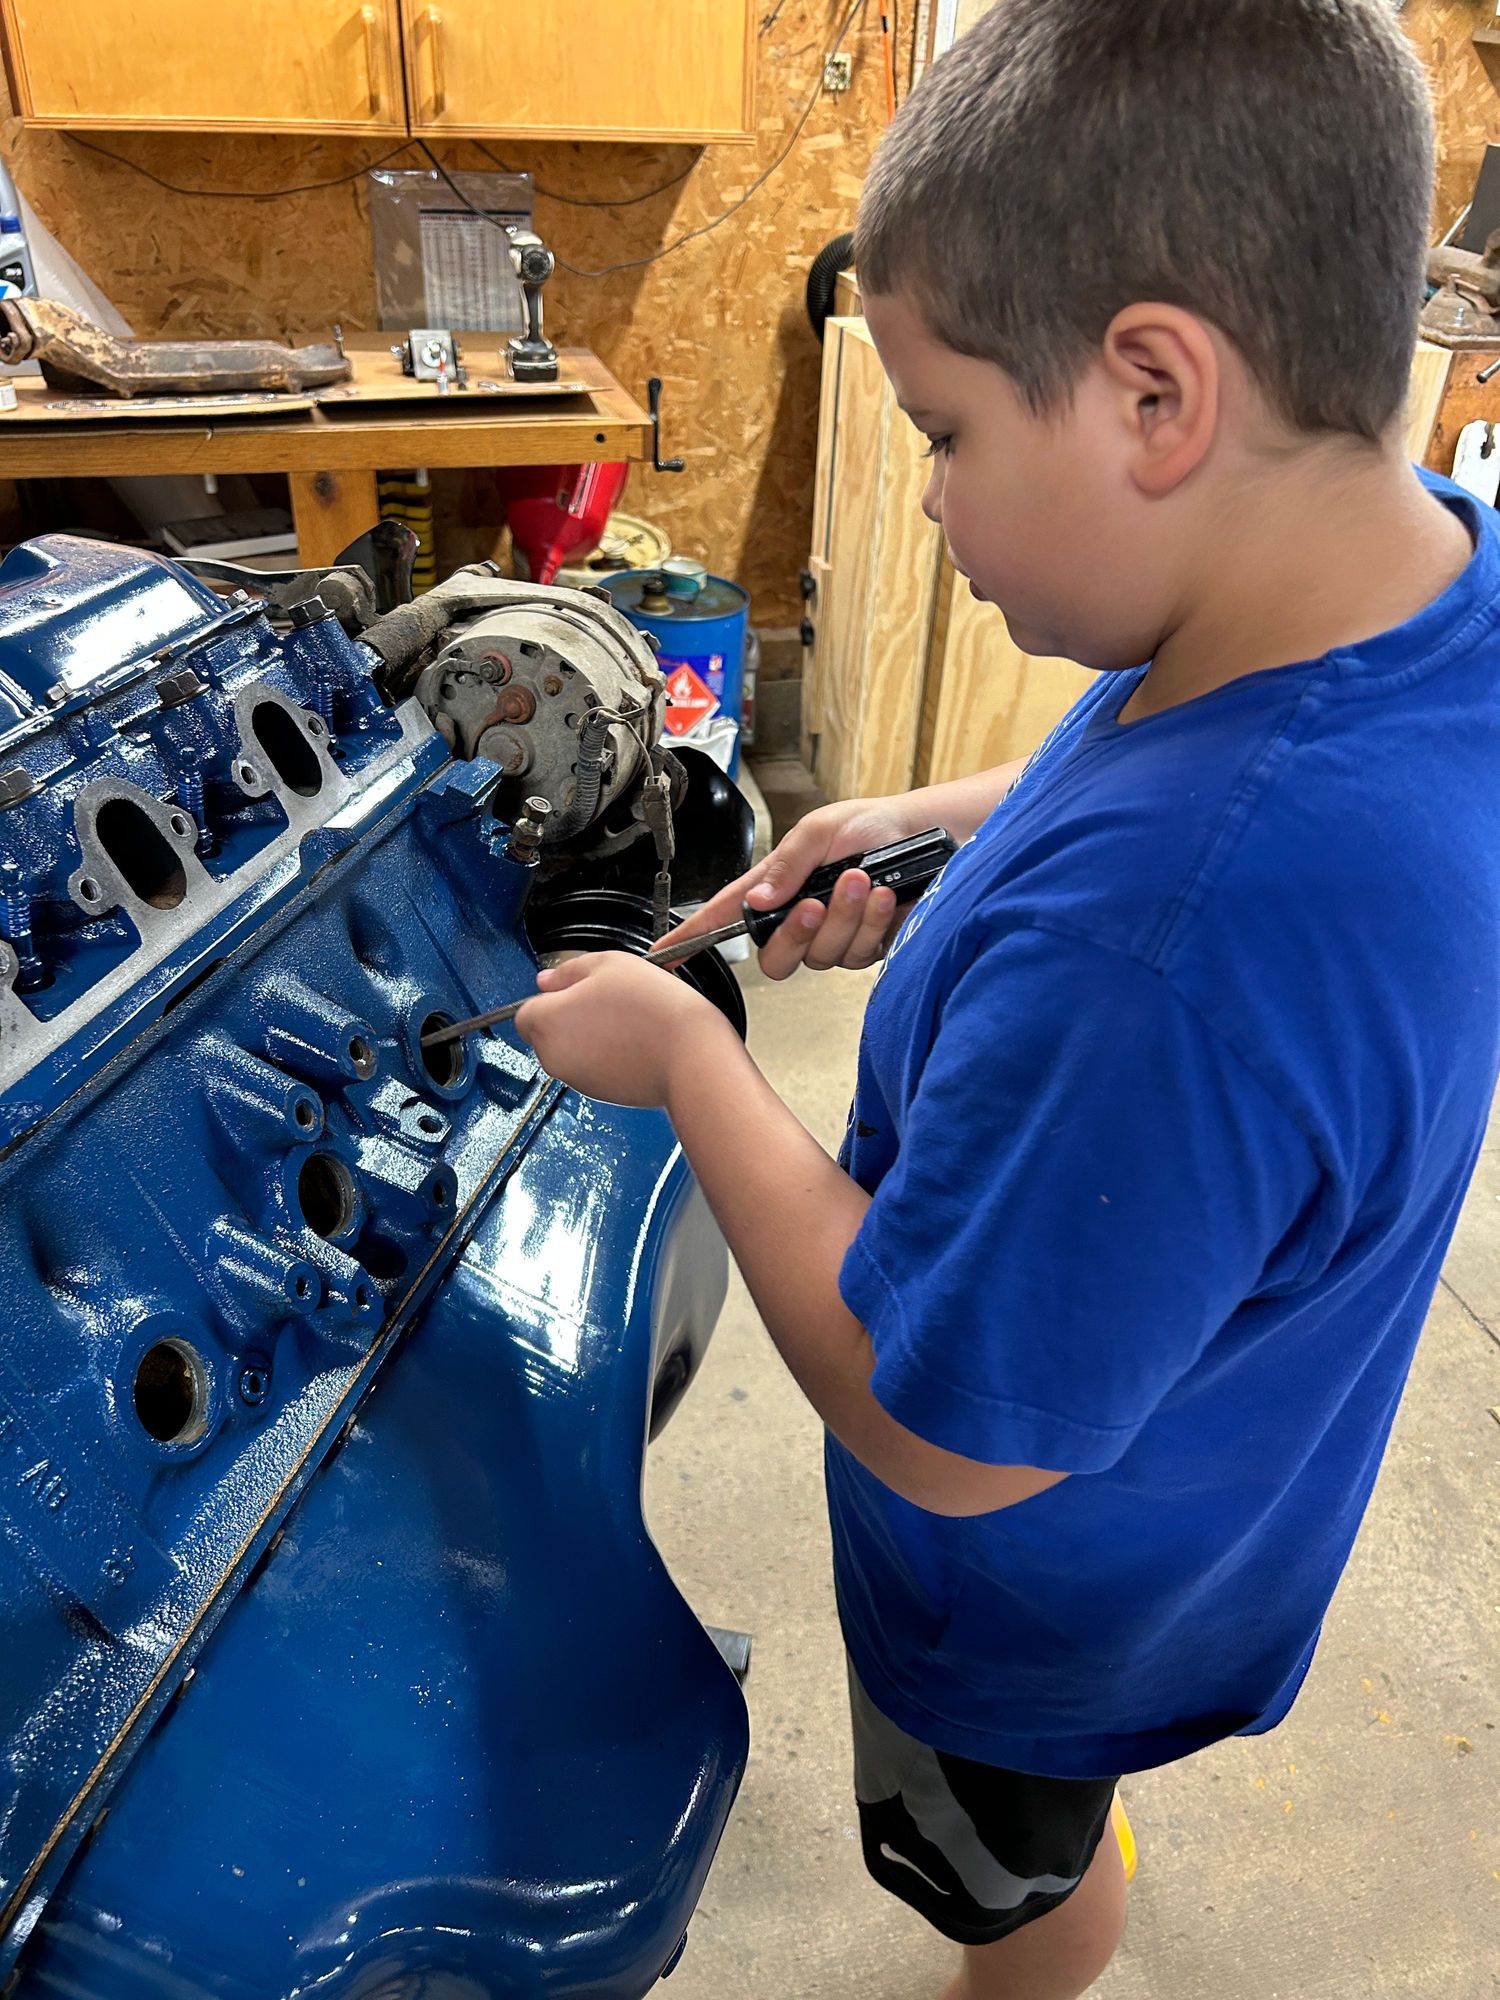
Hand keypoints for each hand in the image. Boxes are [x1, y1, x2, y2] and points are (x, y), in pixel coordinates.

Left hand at [513, 951, 736, 1107]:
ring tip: (628, 1021)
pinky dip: (607, 1057)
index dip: (551, 997)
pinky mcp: (601, 1095)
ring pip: (571, 1052)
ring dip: (590, 1037)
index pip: (524, 1010)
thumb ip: (567, 970)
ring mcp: (576, 1080)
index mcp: (546, 1022)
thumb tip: (545, 981)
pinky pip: (593, 1069)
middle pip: (547, 1033)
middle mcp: (553, 1057)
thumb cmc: (654, 1010)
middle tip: (608, 1001)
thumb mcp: (608, 963)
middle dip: (570, 1018)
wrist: (691, 1056)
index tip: (576, 990)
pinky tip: (635, 1042)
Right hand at [657, 794, 930, 981]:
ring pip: (822, 957)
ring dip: (845, 917)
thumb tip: (759, 902)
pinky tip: (883, 897)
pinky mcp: (865, 948)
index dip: (692, 938)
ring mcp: (832, 938)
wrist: (925, 837)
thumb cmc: (870, 826)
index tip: (662, 957)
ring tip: (863, 881)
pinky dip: (872, 923)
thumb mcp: (820, 831)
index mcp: (776, 886)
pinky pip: (858, 954)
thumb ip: (787, 867)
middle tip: (817, 902)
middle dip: (798, 932)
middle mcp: (799, 918)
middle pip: (775, 959)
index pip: (724, 916)